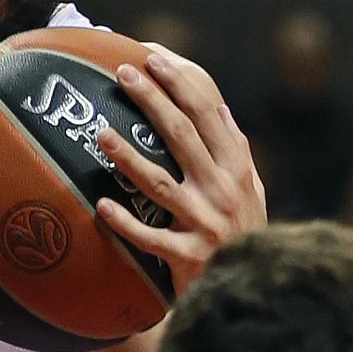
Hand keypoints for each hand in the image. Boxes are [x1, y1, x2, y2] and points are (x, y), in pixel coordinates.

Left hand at [95, 45, 266, 294]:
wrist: (252, 292)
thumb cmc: (242, 235)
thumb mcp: (251, 191)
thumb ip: (237, 152)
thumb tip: (221, 109)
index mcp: (236, 170)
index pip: (207, 116)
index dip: (180, 86)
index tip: (153, 59)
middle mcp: (223, 191)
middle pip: (182, 136)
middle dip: (152, 101)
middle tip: (122, 74)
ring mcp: (206, 223)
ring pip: (161, 183)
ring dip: (129, 157)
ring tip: (100, 134)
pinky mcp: (189, 257)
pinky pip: (151, 238)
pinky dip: (125, 223)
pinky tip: (100, 206)